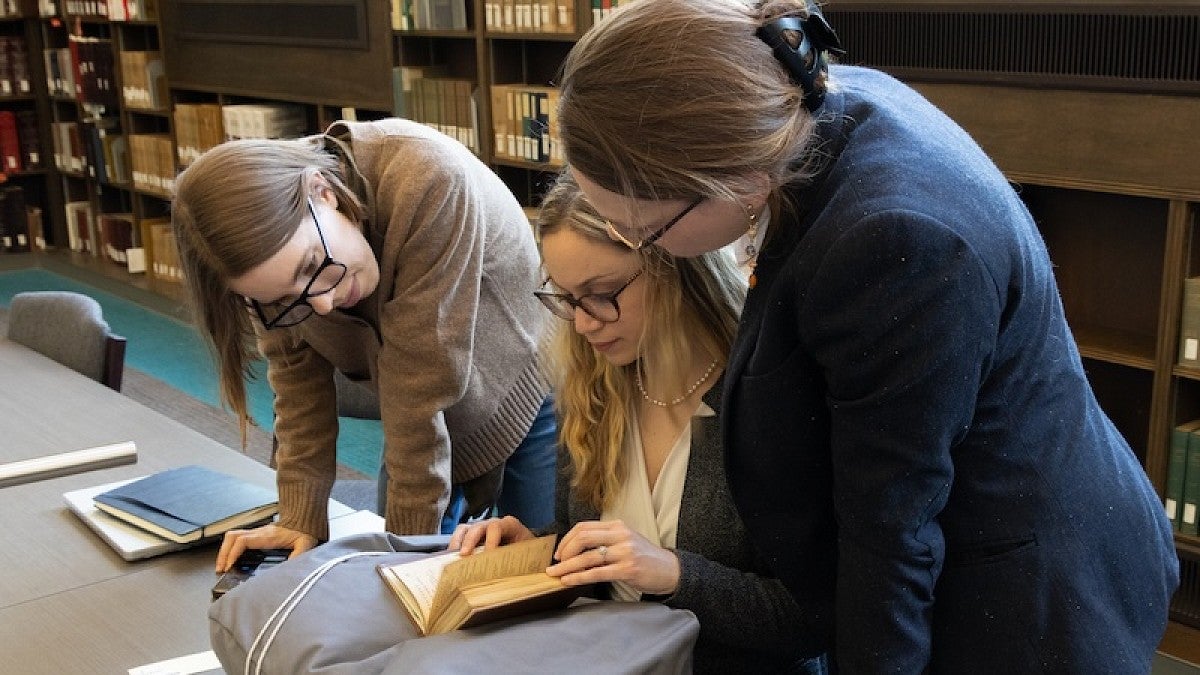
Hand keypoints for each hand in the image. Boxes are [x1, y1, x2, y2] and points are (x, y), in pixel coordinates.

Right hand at [215, 524, 317, 572]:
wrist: (304, 518)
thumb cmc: (304, 530)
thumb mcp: (305, 543)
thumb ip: (299, 555)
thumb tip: (291, 566)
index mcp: (268, 535)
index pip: (243, 541)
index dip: (233, 553)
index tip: (229, 565)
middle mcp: (259, 532)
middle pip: (232, 537)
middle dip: (223, 553)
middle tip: (221, 568)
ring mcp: (257, 532)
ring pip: (232, 536)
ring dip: (225, 550)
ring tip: (222, 565)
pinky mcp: (257, 534)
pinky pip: (238, 538)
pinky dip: (231, 547)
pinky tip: (231, 558)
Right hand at [449, 515, 533, 553]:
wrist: (528, 547)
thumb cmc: (528, 551)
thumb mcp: (528, 554)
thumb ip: (521, 560)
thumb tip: (519, 573)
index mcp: (509, 525)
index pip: (496, 527)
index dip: (491, 540)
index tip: (488, 555)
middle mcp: (493, 524)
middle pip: (477, 527)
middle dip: (470, 540)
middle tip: (464, 555)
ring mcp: (481, 529)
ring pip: (464, 529)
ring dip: (458, 542)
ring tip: (453, 557)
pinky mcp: (472, 536)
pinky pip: (459, 537)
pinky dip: (454, 547)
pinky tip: (451, 560)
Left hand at [547, 519, 679, 595]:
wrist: (669, 570)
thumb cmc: (644, 557)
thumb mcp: (625, 541)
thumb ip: (604, 540)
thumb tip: (575, 550)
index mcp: (617, 526)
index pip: (584, 527)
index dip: (567, 539)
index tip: (558, 553)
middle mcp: (620, 535)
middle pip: (582, 538)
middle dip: (564, 551)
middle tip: (556, 564)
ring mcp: (624, 552)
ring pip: (587, 557)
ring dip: (567, 567)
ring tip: (555, 574)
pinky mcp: (627, 569)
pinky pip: (596, 573)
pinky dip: (579, 577)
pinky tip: (569, 581)